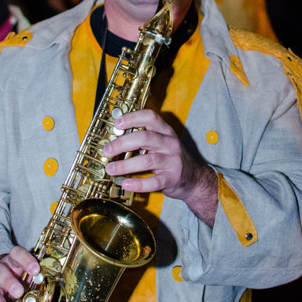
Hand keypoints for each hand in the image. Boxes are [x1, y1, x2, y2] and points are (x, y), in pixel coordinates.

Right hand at [0, 246, 40, 301]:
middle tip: (19, 292)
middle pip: (2, 274)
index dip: (26, 260)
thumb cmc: (19, 270)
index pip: (17, 254)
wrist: (0, 272)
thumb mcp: (27, 266)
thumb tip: (57, 278)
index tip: (35, 270)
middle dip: (10, 283)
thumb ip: (37, 273)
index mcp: (13, 261)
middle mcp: (1, 272)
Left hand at [103, 109, 217, 225]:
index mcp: (165, 131)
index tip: (117, 124)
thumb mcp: (161, 143)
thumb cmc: (171, 159)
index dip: (132, 118)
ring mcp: (172, 161)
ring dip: (125, 165)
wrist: (194, 179)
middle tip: (107, 150)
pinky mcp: (171, 179)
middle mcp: (170, 144)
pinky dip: (137, 184)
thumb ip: (143, 139)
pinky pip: (153, 182)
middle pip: (145, 138)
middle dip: (122, 143)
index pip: (150, 117)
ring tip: (110, 169)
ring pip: (146, 161)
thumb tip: (114, 139)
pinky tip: (125, 184)